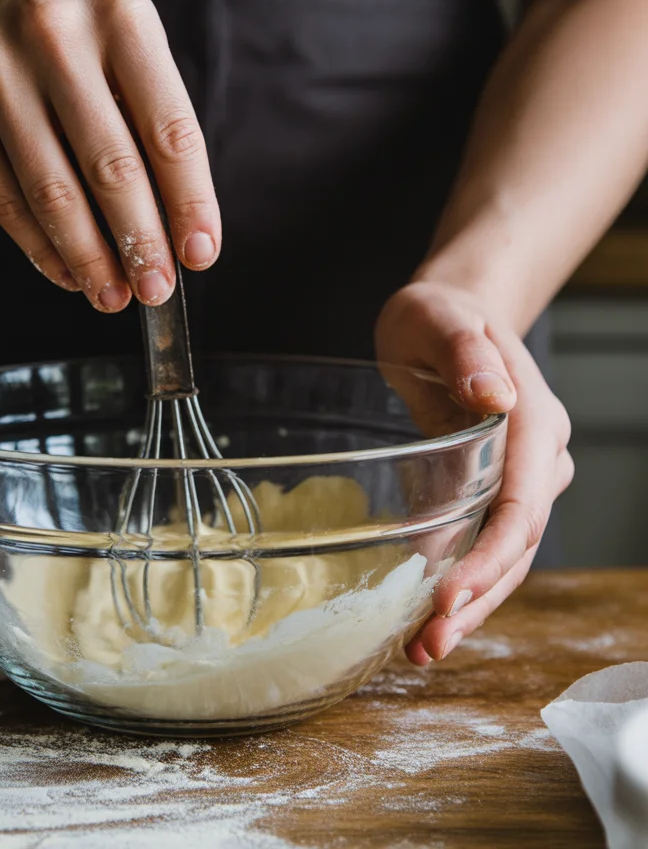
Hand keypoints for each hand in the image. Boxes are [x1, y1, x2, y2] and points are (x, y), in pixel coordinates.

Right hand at [0, 0, 219, 310]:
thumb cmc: (78, 33)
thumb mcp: (129, 44)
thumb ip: (154, 124)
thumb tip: (177, 233)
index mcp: (120, 15)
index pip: (168, 128)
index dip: (189, 201)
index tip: (200, 253)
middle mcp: (53, 36)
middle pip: (109, 165)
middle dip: (139, 241)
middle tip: (156, 289)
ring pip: (49, 190)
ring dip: (88, 257)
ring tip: (112, 294)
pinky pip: (1, 196)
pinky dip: (38, 245)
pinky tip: (66, 272)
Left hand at [375, 281, 572, 664]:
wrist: (451, 314)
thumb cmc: (439, 313)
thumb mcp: (438, 318)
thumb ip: (465, 350)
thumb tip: (497, 395)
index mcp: (533, 420)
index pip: (523, 505)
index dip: (491, 558)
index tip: (449, 597)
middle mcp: (539, 457)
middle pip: (518, 544)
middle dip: (478, 600)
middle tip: (427, 645)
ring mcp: (521, 477)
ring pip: (505, 555)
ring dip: (470, 605)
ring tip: (422, 648)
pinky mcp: (493, 489)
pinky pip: (483, 543)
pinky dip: (458, 581)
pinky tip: (423, 615)